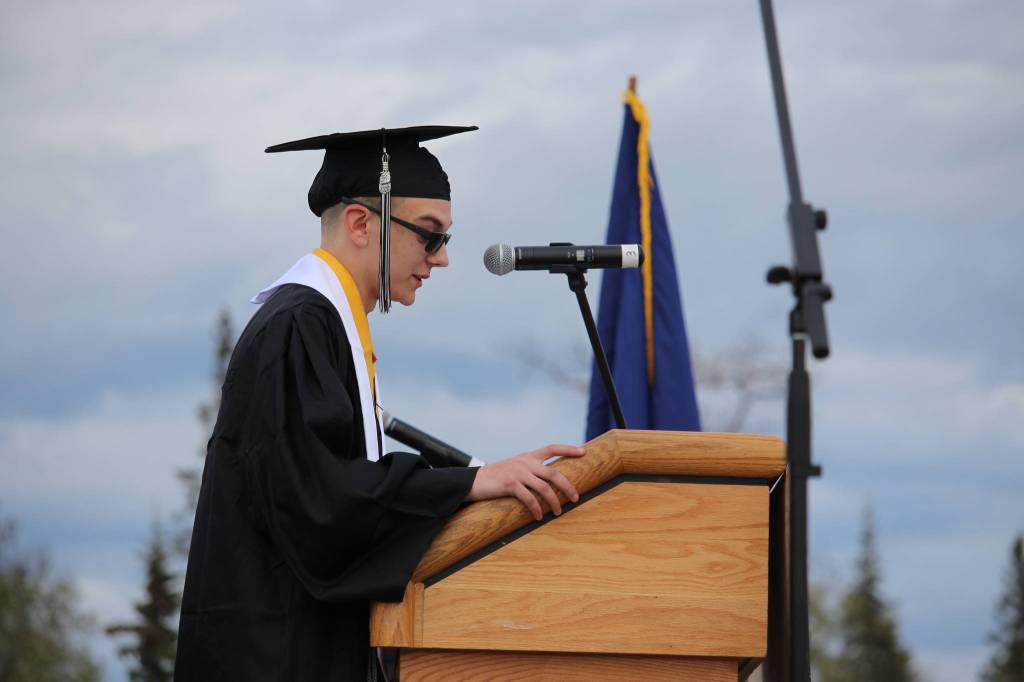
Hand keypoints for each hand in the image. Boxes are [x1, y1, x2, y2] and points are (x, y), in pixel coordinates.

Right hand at [467, 444, 585, 519]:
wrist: (474, 481)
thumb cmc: (497, 477)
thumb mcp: (514, 467)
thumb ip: (530, 469)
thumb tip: (548, 481)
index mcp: (528, 456)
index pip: (552, 448)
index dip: (569, 449)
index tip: (584, 452)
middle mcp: (525, 462)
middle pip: (554, 473)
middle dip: (568, 486)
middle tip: (576, 498)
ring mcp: (518, 473)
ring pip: (545, 488)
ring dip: (554, 502)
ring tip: (557, 512)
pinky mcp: (511, 485)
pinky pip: (530, 499)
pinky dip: (536, 509)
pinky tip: (538, 517)